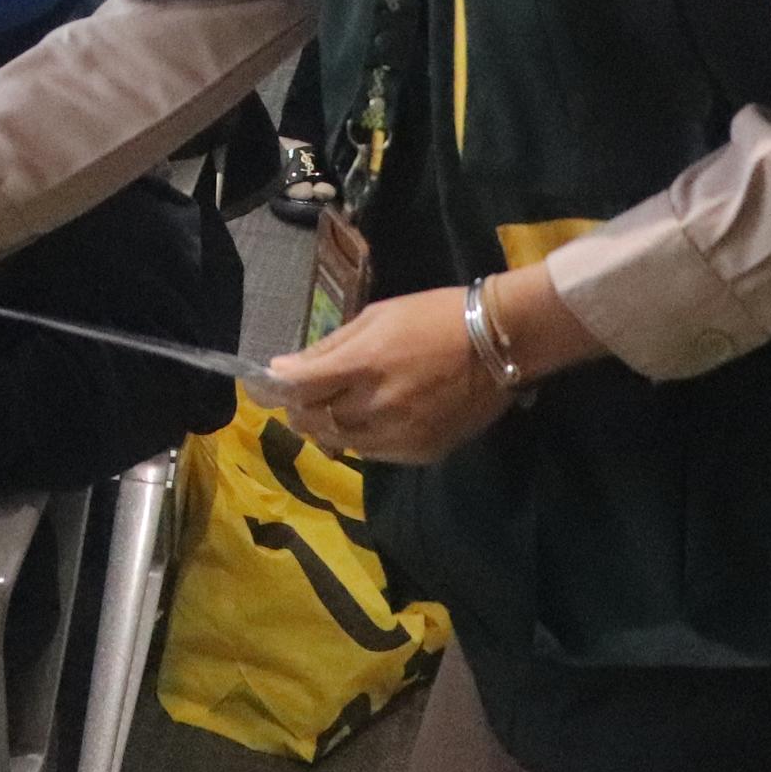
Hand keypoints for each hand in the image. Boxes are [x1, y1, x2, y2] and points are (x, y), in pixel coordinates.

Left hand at [264, 285, 512, 462]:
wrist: (500, 343)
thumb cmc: (434, 318)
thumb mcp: (377, 317)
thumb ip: (329, 347)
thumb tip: (283, 368)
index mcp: (364, 364)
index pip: (301, 389)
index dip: (277, 389)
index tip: (269, 384)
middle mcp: (377, 405)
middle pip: (315, 421)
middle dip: (300, 410)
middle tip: (302, 397)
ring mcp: (400, 434)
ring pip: (342, 443)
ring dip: (329, 428)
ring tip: (335, 408)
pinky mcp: (421, 452)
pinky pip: (375, 454)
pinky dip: (362, 440)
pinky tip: (370, 420)